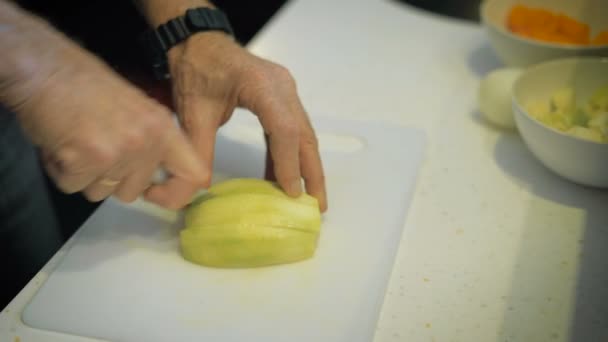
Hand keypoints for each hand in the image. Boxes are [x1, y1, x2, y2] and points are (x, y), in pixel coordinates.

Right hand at [6, 20, 206, 208]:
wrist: (43, 67)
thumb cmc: (84, 83)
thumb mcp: (136, 107)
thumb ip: (151, 141)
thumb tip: (153, 176)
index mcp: (164, 127)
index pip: (193, 174)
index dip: (175, 194)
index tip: (154, 193)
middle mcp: (146, 142)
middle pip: (133, 192)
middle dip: (110, 180)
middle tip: (94, 150)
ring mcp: (117, 153)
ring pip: (101, 192)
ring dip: (84, 175)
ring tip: (76, 142)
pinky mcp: (85, 162)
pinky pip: (72, 186)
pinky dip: (60, 171)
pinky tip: (59, 143)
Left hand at [167, 32, 327, 211]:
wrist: (198, 43)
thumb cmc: (197, 70)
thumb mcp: (193, 113)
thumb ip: (199, 150)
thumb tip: (199, 190)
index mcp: (262, 85)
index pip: (284, 130)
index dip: (289, 164)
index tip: (292, 194)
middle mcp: (283, 87)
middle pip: (305, 135)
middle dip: (312, 173)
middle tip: (318, 206)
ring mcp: (286, 92)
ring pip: (303, 134)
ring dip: (306, 167)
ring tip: (308, 199)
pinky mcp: (281, 98)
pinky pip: (291, 130)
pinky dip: (290, 155)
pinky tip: (283, 178)